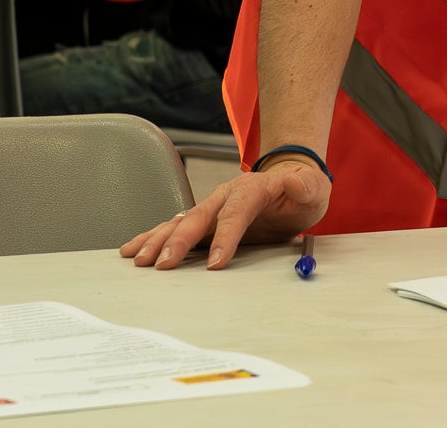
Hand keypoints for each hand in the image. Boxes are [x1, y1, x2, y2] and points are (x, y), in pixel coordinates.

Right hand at [121, 158, 330, 270]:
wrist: (292, 181)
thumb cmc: (302, 190)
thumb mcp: (312, 188)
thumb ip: (303, 187)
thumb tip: (294, 181)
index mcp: (252, 189)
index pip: (236, 213)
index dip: (225, 238)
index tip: (215, 264)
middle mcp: (225, 195)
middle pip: (199, 218)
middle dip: (179, 242)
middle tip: (161, 265)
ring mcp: (212, 207)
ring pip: (180, 223)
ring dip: (158, 240)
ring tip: (138, 258)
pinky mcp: (205, 219)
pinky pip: (175, 227)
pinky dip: (153, 237)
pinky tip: (133, 249)